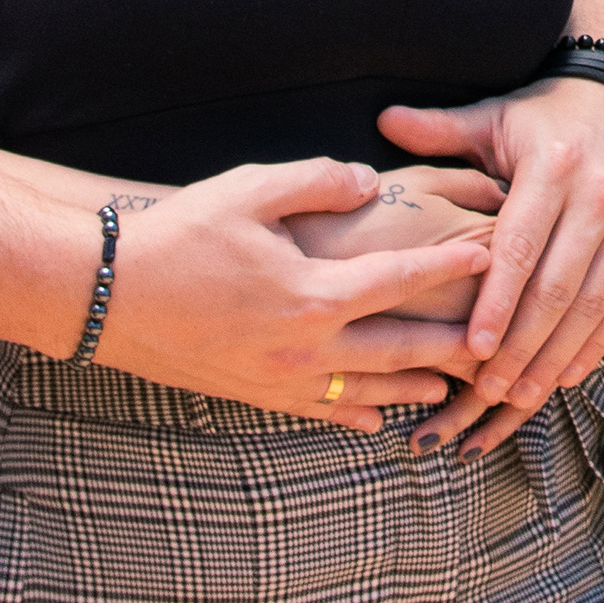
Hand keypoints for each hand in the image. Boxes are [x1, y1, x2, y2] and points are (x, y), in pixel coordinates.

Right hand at [92, 157, 488, 432]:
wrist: (106, 296)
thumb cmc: (180, 235)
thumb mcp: (250, 189)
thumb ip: (318, 181)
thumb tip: (370, 182)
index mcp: (313, 292)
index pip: (402, 279)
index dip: (452, 268)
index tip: (492, 257)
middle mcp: (306, 345)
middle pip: (401, 348)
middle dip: (453, 345)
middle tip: (497, 344)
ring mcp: (281, 378)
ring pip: (366, 392)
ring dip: (412, 388)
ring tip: (451, 386)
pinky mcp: (254, 395)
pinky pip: (320, 414)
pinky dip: (356, 417)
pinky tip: (377, 421)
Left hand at [379, 76, 603, 453]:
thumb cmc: (543, 118)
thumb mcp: (493, 118)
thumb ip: (440, 129)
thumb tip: (384, 119)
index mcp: (556, 164)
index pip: (521, 247)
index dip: (497, 302)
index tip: (472, 350)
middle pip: (558, 286)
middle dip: (522, 346)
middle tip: (490, 389)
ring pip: (595, 303)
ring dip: (558, 356)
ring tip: (522, 394)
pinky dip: (600, 342)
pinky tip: (569, 372)